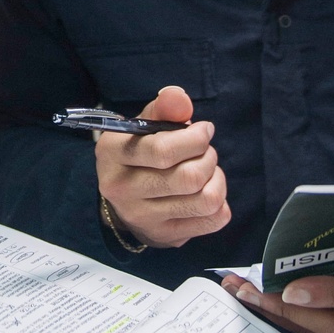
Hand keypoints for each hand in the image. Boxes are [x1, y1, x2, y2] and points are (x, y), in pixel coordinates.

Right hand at [96, 85, 230, 247]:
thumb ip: (163, 107)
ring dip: (217, 179)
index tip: (204, 130)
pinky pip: (212, 220)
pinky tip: (207, 191)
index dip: (195, 138)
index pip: (163, 150)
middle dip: (208, 158)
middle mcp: (122, 190)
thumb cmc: (138, 154)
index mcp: (112, 154)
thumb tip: (179, 96)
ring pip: (205, 200)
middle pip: (189, 178)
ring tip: (208, 171)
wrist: (121, 200)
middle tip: (206, 152)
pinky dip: (220, 202)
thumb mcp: (142, 125)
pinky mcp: (165, 236)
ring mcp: (143, 218)